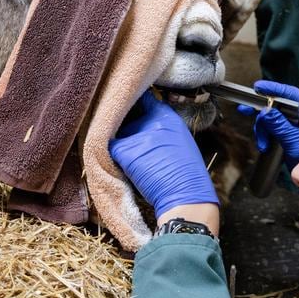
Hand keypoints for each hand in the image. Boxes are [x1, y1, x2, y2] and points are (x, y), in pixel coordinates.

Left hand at [110, 92, 218, 217]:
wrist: (185, 197)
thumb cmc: (186, 176)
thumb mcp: (182, 142)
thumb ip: (164, 130)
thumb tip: (149, 130)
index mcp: (169, 118)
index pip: (146, 100)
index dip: (137, 104)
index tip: (133, 108)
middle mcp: (153, 122)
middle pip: (130, 118)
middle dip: (129, 128)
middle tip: (133, 141)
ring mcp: (138, 135)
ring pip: (120, 134)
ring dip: (123, 143)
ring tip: (134, 158)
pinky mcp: (126, 151)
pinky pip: (111, 148)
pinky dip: (114, 156)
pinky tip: (126, 166)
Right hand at [237, 80, 298, 169]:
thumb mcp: (293, 140)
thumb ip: (279, 125)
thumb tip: (266, 111)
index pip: (289, 95)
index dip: (274, 89)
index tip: (259, 88)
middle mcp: (298, 117)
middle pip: (275, 107)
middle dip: (262, 115)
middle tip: (246, 110)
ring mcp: (291, 126)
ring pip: (269, 119)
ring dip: (262, 130)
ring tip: (263, 143)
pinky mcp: (285, 135)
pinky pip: (270, 129)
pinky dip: (264, 135)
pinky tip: (263, 144)